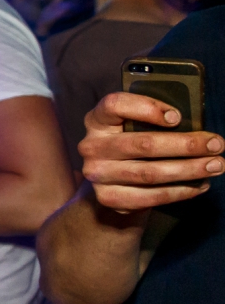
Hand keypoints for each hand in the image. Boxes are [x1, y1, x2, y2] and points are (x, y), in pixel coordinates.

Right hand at [80, 92, 223, 211]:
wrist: (111, 184)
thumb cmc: (131, 146)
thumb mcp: (132, 126)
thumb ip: (151, 121)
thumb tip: (194, 125)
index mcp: (97, 121)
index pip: (115, 105)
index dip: (147, 108)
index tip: (178, 117)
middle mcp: (92, 147)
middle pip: (142, 144)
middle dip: (185, 145)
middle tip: (217, 144)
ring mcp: (98, 175)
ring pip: (150, 173)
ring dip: (189, 169)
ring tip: (216, 165)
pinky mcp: (109, 198)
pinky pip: (151, 196)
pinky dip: (181, 191)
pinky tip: (200, 185)